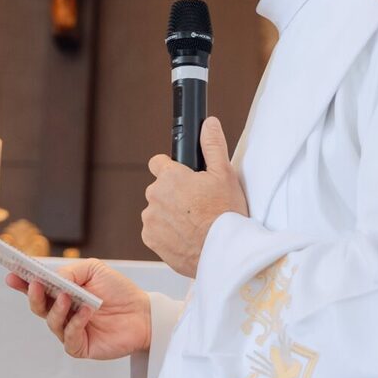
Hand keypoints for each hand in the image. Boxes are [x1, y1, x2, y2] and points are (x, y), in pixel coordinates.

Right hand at [5, 259, 150, 359]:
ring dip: (58, 309)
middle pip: (38, 307)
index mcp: (62, 292)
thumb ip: (71, 272)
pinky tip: (87, 312)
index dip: (22, 282)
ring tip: (68, 297)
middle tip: (36, 284)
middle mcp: (62, 312)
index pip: (37, 288)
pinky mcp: (81, 346)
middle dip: (33, 295)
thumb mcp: (93, 270)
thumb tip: (54, 280)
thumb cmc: (118, 290)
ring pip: (52, 322)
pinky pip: (69, 338)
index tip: (11, 274)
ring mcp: (70, 330)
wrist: (142, 313)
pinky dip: (75, 324)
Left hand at [142, 117, 247, 276]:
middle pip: (159, 189)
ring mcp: (150, 218)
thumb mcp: (225, 175)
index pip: (158, 163)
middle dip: (173, 194)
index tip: (183, 178)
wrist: (224, 253)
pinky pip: (155, 231)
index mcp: (170, 177)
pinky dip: (167, 233)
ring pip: (157, 210)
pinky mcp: (150, 239)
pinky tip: (186, 236)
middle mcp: (155, 196)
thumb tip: (209, 123)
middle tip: (196, 205)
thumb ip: (212, 145)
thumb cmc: (226, 215)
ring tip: (194, 223)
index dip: (171, 169)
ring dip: (169, 214)